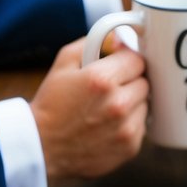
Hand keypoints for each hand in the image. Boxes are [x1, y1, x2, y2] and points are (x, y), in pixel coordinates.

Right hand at [31, 40, 148, 181]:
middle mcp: (118, 105)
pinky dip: (129, 124)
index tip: (117, 68)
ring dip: (131, 103)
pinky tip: (108, 125)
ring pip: (145, 104)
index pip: (137, 60)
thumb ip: (94, 41)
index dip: (126, 62)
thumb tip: (121, 39)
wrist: (41, 146)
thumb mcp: (64, 61)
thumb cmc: (52, 103)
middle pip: (144, 82)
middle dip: (129, 82)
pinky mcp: (130, 148)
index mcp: (102, 80)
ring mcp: (125, 129)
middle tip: (110, 89)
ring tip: (107, 109)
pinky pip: (141, 126)